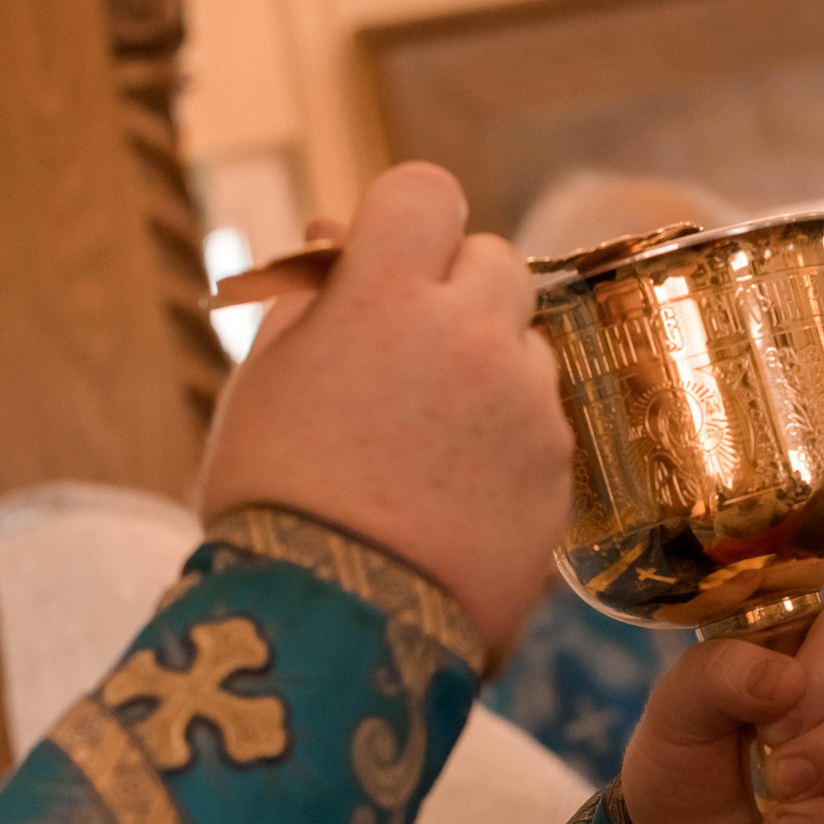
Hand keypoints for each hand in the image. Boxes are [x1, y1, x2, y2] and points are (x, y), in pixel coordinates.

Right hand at [198, 164, 571, 651]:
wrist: (333, 632)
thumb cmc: (275, 502)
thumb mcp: (263, 383)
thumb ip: (310, 297)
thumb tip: (335, 235)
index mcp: (387, 295)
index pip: (427, 191)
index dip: (405, 224)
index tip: (384, 266)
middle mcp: (473, 333)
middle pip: (495, 260)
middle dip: (457, 291)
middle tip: (407, 355)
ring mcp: (526, 403)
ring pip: (527, 343)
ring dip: (491, 365)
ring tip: (429, 441)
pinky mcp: (560, 470)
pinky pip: (543, 421)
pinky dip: (510, 438)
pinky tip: (458, 492)